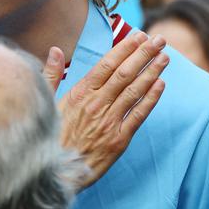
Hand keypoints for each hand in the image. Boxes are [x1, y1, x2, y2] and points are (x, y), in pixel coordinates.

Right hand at [46, 32, 167, 188]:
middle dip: (143, 54)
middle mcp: (96, 104)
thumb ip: (50, 74)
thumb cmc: (49, 137)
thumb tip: (55, 50)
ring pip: (134, 91)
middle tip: (159, 40)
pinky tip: (160, 85)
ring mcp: (109, 121)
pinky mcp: (119, 139)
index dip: (124, 49)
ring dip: (152, 71)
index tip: (137, 36)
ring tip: (164, 56)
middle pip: (125, 73)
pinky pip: (138, 114)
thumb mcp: (45, 102)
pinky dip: (151, 98)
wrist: (55, 173)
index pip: (106, 65)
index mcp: (79, 93)